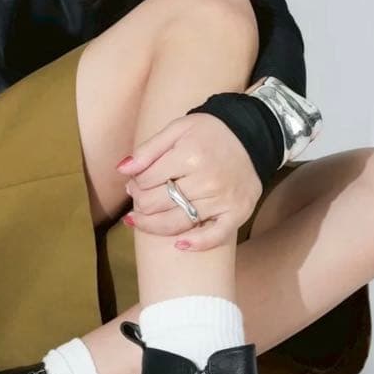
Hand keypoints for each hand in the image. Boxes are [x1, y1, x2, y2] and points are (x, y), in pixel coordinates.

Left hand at [117, 109, 262, 250]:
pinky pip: (215, 236)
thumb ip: (148, 149)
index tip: (136, 182)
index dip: (135, 184)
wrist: (250, 136)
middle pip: (157, 204)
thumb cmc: (208, 133)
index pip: (146, 181)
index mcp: (190, 156)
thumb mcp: (177, 129)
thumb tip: (122, 170)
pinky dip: (197, 243)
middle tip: (140, 198)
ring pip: (177, 223)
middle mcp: (207, 180)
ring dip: (152, 225)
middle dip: (141, 203)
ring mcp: (223, 199)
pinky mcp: (237, 213)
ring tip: (140, 221)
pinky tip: (180, 245)